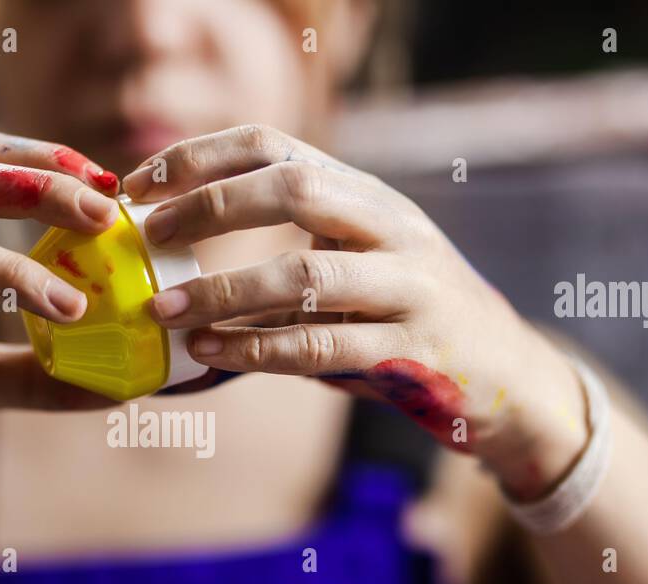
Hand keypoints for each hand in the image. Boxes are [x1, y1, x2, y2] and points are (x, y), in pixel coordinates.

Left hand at [123, 125, 589, 500]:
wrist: (507, 375)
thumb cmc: (408, 317)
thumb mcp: (361, 262)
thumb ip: (293, 248)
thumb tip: (181, 252)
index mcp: (367, 195)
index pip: (275, 145)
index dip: (201, 157)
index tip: (140, 184)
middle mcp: (392, 226)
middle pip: (295, 188)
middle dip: (212, 207)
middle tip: (151, 236)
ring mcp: (409, 286)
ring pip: (304, 275)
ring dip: (224, 291)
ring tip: (165, 312)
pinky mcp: (412, 350)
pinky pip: (321, 346)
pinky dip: (257, 350)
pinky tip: (211, 354)